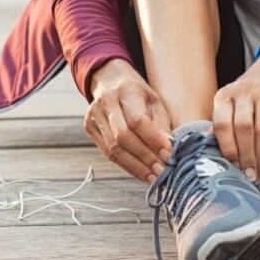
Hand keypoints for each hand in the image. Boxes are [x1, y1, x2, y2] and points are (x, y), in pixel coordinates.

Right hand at [84, 58, 172, 183]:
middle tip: (162, 171)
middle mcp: (106, 101)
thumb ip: (161, 125)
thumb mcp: (155, 101)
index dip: (153, 140)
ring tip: (153, 177)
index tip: (168, 155)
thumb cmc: (139, 94)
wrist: (111, 81)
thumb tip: (169, 151)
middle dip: (144, 158)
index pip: (137, 120)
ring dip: (136, 166)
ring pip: (113, 148)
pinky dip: (126, 165)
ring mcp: (94, 115)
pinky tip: (140, 173)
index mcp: (126, 90)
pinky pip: (108, 153)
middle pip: (123, 136)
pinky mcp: (89, 128)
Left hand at [211, 49, 259, 181]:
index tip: (231, 167)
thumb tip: (213, 154)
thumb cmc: (244, 97)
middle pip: (244, 128)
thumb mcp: (228, 104)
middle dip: (246, 156)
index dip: (228, 148)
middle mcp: (242, 92)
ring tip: (257, 175)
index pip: (223, 123)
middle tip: (246, 175)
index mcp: (223, 96)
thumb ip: (221, 126)